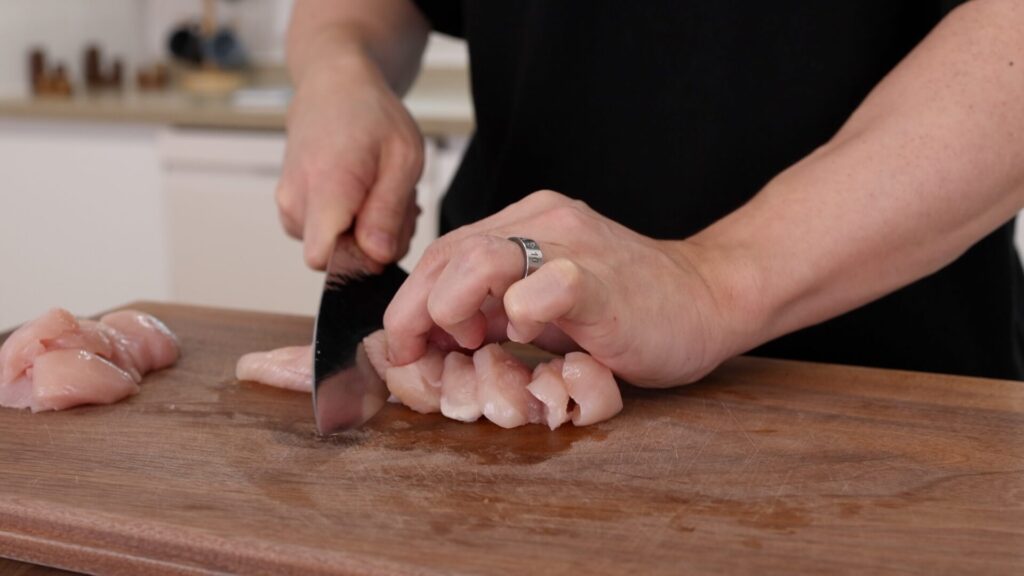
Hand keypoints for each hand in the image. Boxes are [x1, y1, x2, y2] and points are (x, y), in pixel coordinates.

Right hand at [277, 54, 423, 269]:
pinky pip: (324, 236)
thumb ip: (388, 212)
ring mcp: (288, 205)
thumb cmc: (371, 116)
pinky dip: (350, 224)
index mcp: (325, 187)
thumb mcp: (402, 158)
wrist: (333, 86)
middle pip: (336, 257)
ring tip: (379, 192)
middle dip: (375, 242)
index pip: (325, 259)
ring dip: (366, 232)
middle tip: (397, 203)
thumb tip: (376, 257)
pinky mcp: (290, 208)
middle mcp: (296, 201)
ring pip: (332, 249)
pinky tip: (363, 195)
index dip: (361, 260)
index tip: (385, 234)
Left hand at [383, 190, 737, 387]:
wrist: (709, 300)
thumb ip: (494, 311)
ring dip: (452, 305)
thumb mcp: (545, 307)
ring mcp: (573, 246)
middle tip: (410, 352)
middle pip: (450, 252)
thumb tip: (434, 336)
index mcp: (526, 224)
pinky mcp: (601, 280)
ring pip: (482, 258)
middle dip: (415, 308)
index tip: (404, 344)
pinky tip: (525, 333)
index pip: (445, 251)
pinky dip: (522, 311)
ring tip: (462, 339)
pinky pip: (548, 284)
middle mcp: (544, 222)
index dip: (412, 299)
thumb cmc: (630, 310)